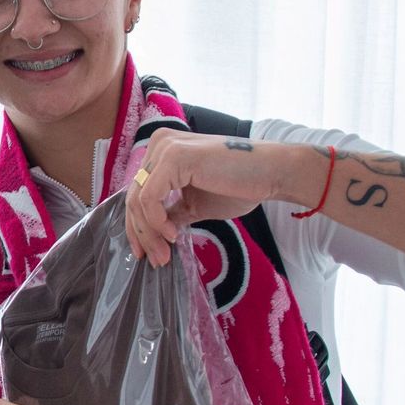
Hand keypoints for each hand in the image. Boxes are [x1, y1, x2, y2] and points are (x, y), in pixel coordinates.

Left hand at [125, 130, 323, 264]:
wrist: (272, 173)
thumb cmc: (240, 186)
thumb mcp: (195, 205)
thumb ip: (171, 213)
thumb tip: (151, 235)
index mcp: (162, 151)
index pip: (137, 192)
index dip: (137, 227)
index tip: (147, 254)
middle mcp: (159, 143)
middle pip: (132, 197)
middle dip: (141, 234)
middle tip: (156, 260)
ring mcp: (165, 147)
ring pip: (138, 199)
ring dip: (150, 233)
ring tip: (166, 253)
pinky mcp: (174, 156)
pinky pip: (150, 197)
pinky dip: (157, 221)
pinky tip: (174, 235)